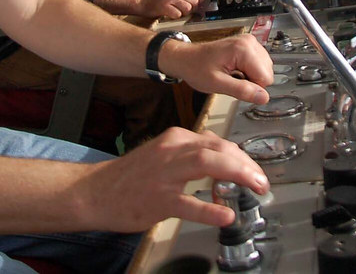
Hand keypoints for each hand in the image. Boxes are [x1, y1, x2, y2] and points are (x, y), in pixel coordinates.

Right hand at [81, 128, 268, 230]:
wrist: (93, 192)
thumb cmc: (129, 177)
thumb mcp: (162, 154)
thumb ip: (190, 154)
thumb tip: (221, 159)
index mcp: (174, 139)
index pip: (217, 141)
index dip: (240, 156)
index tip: (252, 170)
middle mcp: (171, 151)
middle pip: (218, 149)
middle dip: (246, 164)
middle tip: (261, 180)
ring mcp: (164, 175)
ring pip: (208, 165)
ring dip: (238, 174)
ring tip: (255, 187)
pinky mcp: (157, 200)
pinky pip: (188, 204)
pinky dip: (210, 210)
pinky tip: (225, 215)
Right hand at [137, 0, 200, 18]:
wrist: (141, 0)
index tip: (196, 3)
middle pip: (194, 1)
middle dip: (192, 8)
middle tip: (185, 10)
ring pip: (187, 8)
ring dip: (184, 13)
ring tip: (178, 12)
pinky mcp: (163, 7)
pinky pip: (177, 14)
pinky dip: (176, 16)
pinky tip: (171, 14)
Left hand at [161, 34, 272, 104]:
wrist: (186, 58)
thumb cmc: (197, 68)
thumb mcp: (217, 84)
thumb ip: (242, 91)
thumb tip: (264, 97)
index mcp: (243, 49)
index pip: (266, 78)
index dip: (252, 88)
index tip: (235, 85)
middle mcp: (250, 42)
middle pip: (267, 73)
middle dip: (252, 82)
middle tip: (231, 80)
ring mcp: (249, 42)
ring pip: (264, 69)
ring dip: (250, 76)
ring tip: (232, 74)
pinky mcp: (248, 45)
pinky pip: (259, 64)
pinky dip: (249, 71)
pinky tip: (235, 70)